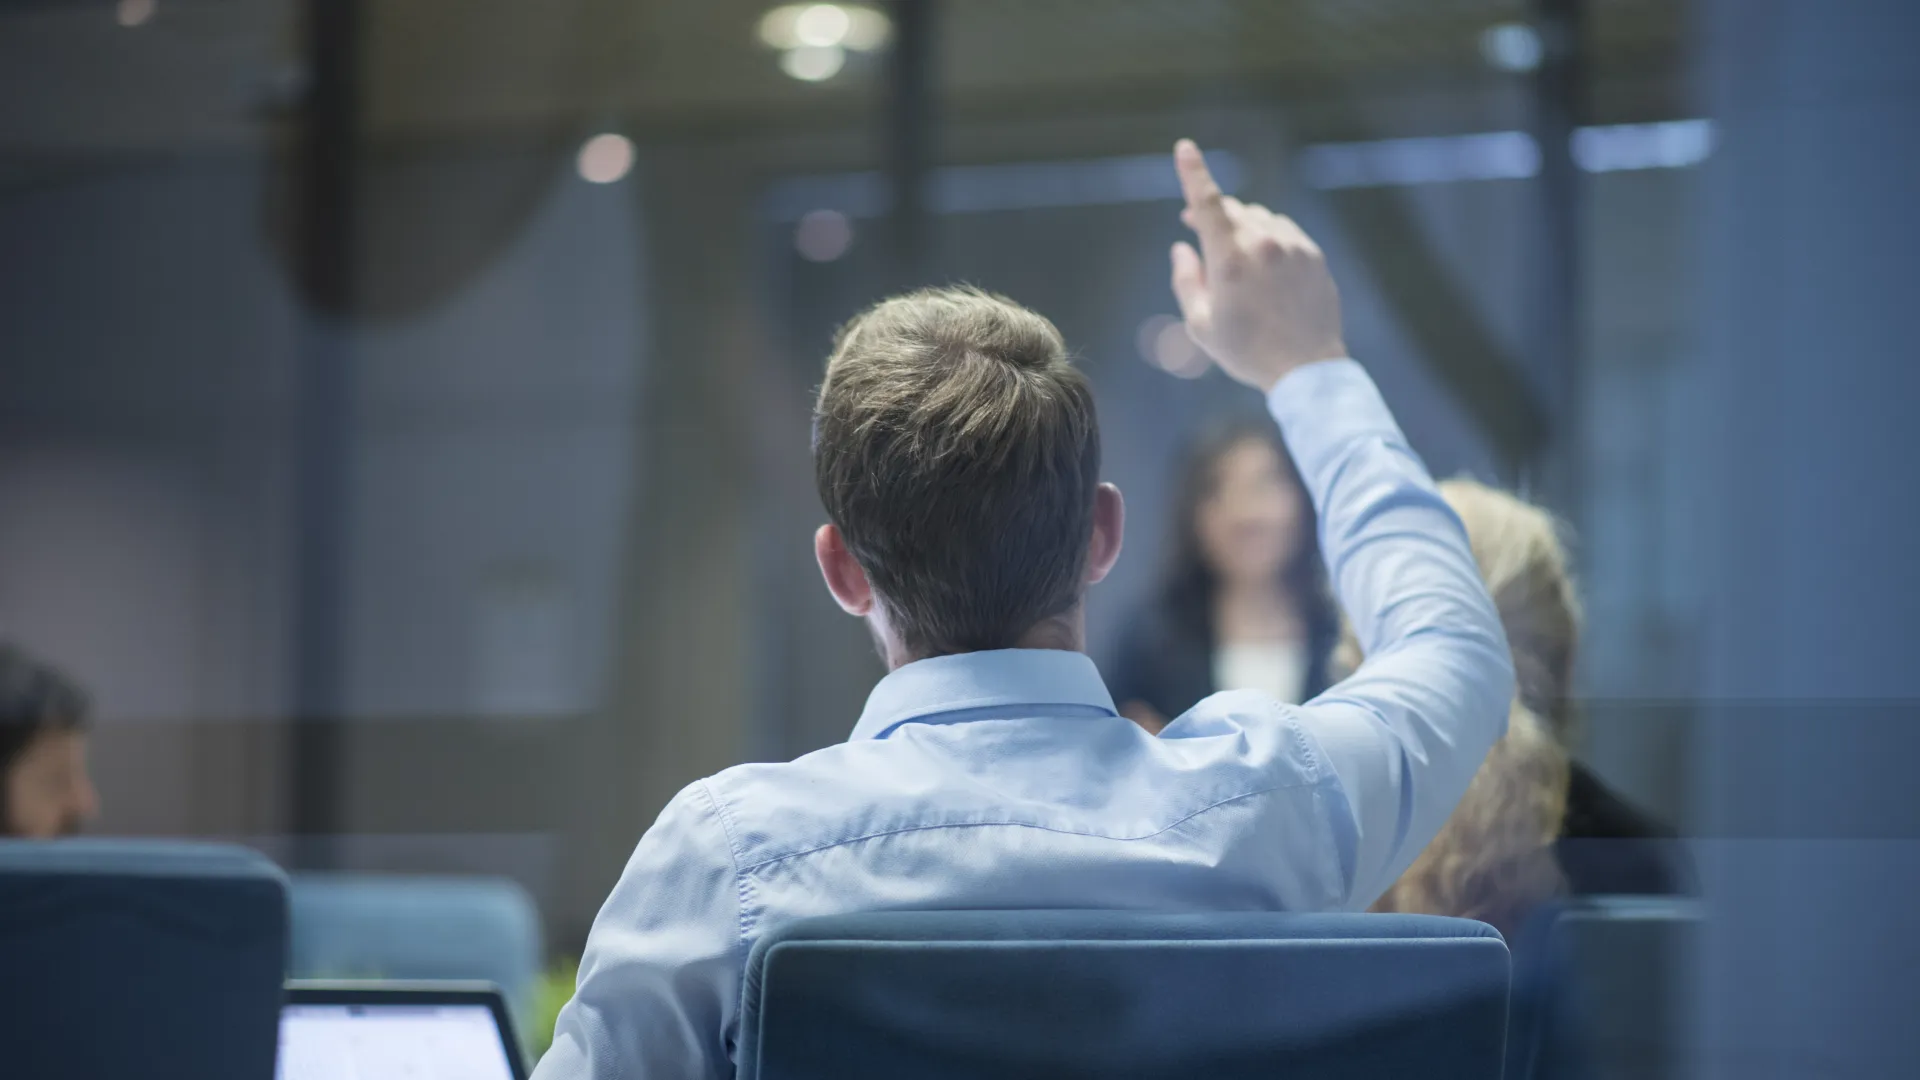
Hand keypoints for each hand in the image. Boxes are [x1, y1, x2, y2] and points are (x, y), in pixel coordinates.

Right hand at [1169, 139, 1346, 391]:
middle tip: (1195, 227)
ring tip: (1235, 260)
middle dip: (1212, 215)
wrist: (1306, 368)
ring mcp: (1293, 245)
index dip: (1193, 172)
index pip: (1207, 202)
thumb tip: (1182, 248)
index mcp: (1230, 258)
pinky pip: (1284, 233)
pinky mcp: (1313, 254)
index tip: (1185, 147)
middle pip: (1232, 210)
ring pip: (1259, 219)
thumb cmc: (1246, 351)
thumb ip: (1185, 279)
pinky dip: (1268, 240)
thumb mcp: (1201, 324)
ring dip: (1242, 228)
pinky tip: (1264, 268)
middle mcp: (1263, 243)